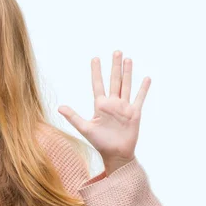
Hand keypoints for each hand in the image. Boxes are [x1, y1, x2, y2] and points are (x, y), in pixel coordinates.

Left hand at [58, 50, 150, 171]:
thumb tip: (59, 107)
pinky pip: (139, 98)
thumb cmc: (100, 143)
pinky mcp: (134, 113)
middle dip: (115, 66)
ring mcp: (124, 107)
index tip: (95, 58)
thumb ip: (73, 117)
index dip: (96, 71)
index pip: (98, 84)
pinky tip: (146, 78)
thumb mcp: (85, 128)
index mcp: (101, 105)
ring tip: (128, 59)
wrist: (116, 154)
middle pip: (114, 80)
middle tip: (116, 51)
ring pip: (126, 86)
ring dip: (127, 73)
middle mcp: (113, 103)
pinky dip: (143, 89)